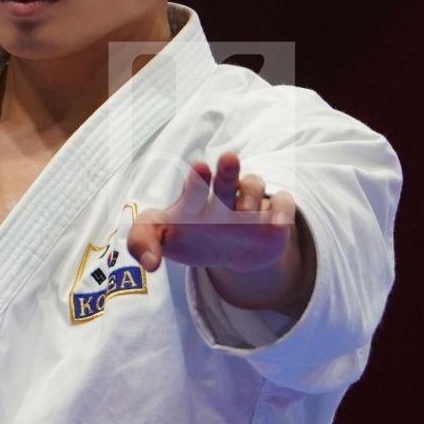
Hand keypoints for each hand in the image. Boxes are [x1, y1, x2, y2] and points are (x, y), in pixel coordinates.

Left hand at [127, 151, 298, 274]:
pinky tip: (277, 223)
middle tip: (227, 158)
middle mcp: (223, 196)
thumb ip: (141, 243)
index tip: (200, 167)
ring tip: (243, 212)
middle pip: (227, 177)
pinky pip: (282, 205)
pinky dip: (281, 210)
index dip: (198, 178)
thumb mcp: (159, 239)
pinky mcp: (274, 217)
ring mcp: (250, 205)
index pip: (195, 185)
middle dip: (227, 169)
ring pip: (253, 187)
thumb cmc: (189, 238)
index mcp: (194, 199)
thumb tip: (149, 265)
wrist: (227, 254)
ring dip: (249, 195)